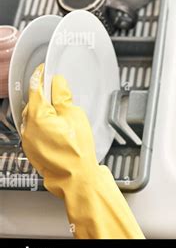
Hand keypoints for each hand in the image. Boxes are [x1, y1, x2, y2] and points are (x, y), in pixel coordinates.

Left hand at [21, 64, 98, 197]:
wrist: (76, 177)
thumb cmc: (77, 151)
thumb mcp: (75, 116)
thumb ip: (63, 97)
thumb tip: (58, 83)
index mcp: (37, 116)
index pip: (35, 88)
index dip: (41, 76)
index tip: (45, 69)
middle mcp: (27, 127)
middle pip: (33, 102)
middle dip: (44, 95)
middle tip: (59, 90)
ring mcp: (28, 140)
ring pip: (33, 117)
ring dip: (44, 110)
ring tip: (61, 111)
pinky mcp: (31, 149)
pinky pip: (34, 130)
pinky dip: (43, 124)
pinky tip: (57, 126)